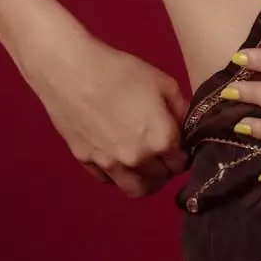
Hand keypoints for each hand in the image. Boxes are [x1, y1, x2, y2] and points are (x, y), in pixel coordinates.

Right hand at [21, 34, 190, 197]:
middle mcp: (137, 160)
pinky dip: (118, 174)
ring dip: (145, 181)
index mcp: (160, 140)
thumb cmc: (121, 71)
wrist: (73, 71)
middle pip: (160, 179)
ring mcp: (109, 165)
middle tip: (163, 153)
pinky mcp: (86, 162)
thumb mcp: (163, 82)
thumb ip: (182, 110)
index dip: (183, 154)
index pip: (181, 164)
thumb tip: (187, 128)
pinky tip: (118, 157)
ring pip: (134, 189)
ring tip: (144, 165)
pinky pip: (108, 181)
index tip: (179, 145)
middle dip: (166, 168)